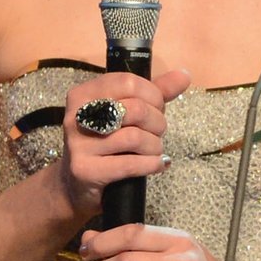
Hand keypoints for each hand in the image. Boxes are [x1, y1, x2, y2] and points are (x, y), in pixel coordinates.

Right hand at [54, 68, 192, 218]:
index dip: (153, 95)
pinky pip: (130, 164)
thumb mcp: (127, 113)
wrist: (76, 184)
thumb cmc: (105, 143)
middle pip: (135, 109)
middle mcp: (77, 116)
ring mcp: (78, 144)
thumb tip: (183, 76)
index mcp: (83, 94)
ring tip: (155, 150)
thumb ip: (154, 93)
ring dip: (155, 146)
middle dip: (157, 122)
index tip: (157, 108)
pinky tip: (157, 164)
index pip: (128, 82)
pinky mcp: (85, 170)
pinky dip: (151, 164)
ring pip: (134, 138)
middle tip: (158, 132)